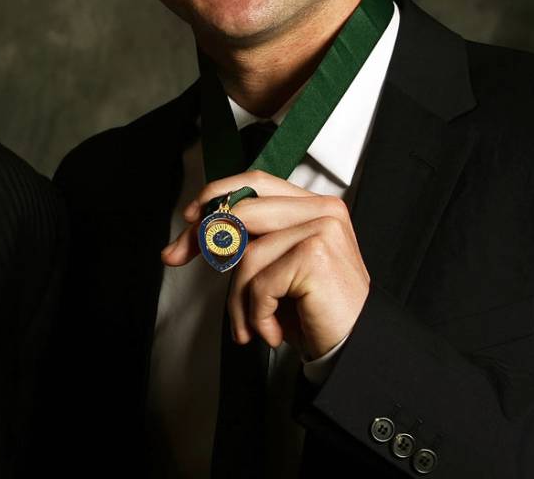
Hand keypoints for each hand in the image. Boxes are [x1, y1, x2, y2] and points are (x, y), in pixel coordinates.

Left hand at [161, 170, 368, 359]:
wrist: (357, 350)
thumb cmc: (316, 312)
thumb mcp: (276, 268)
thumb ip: (247, 242)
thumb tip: (191, 235)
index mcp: (314, 206)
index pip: (256, 184)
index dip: (216, 196)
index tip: (187, 219)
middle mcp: (323, 210)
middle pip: (241, 212)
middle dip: (201, 238)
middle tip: (176, 257)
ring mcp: (322, 229)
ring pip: (246, 255)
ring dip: (239, 301)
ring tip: (252, 326)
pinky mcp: (315, 256)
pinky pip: (260, 283)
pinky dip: (257, 315)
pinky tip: (274, 332)